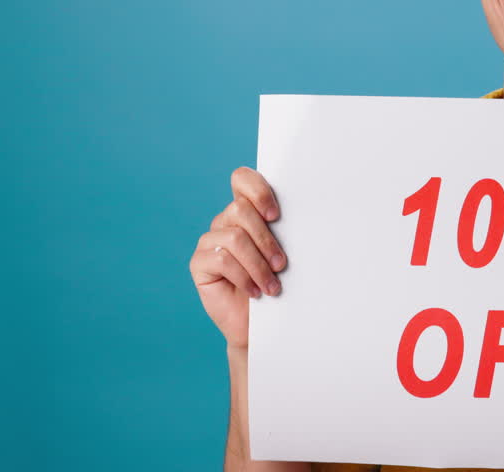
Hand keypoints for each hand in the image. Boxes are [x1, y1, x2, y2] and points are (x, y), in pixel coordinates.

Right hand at [189, 167, 287, 348]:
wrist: (261, 324)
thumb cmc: (278, 284)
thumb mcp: (284, 252)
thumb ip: (283, 229)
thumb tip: (304, 212)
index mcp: (247, 211)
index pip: (241, 179)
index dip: (257, 190)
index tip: (276, 215)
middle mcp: (225, 221)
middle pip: (240, 210)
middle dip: (266, 239)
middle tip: (282, 264)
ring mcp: (209, 241)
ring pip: (234, 238)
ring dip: (258, 265)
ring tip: (273, 286)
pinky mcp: (199, 263)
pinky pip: (221, 260)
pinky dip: (244, 277)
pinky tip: (255, 292)